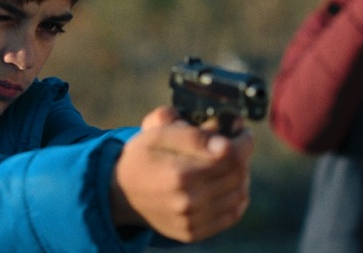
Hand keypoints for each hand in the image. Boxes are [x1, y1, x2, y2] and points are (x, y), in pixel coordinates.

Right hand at [111, 106, 253, 242]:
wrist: (118, 193)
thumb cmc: (141, 157)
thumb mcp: (159, 134)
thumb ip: (193, 135)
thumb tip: (226, 144)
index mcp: (179, 174)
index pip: (231, 156)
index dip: (243, 140)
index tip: (241, 130)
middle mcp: (188, 202)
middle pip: (238, 175)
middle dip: (243, 155)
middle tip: (236, 144)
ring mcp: (191, 221)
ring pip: (239, 195)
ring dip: (241, 176)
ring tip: (230, 163)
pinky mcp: (193, 233)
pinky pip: (231, 215)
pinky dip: (237, 198)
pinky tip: (228, 184)